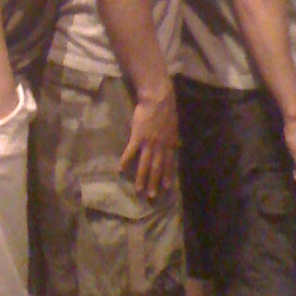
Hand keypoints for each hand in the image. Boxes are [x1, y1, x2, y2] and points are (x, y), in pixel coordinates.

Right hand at [119, 80, 178, 199]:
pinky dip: (125, 162)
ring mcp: (149, 143)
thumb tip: (176, 144)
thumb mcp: (174, 126)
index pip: (169, 164)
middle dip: (154, 183)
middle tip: (152, 196)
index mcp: (170, 144)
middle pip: (157, 168)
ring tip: (138, 190)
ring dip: (141, 178)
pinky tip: (120, 170)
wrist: (158, 99)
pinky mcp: (137, 137)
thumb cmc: (166, 110)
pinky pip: (130, 152)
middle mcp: (161, 146)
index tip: (166, 188)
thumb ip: (173, 137)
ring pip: (145, 164)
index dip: (167, 176)